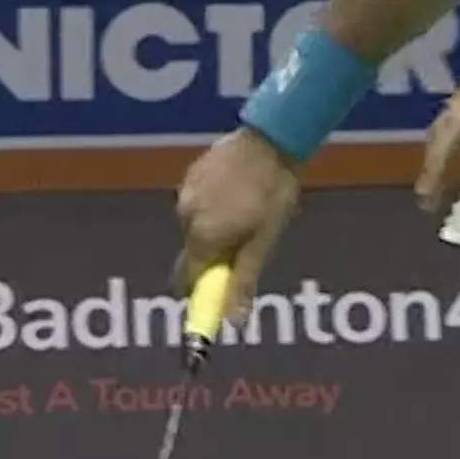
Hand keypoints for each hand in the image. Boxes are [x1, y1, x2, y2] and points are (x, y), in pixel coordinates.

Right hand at [176, 131, 300, 321]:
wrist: (272, 139)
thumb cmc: (272, 192)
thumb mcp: (263, 242)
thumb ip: (243, 280)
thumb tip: (232, 319)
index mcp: (202, 237)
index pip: (187, 278)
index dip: (202, 290)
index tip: (218, 293)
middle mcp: (186, 215)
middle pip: (194, 251)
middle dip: (215, 254)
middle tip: (247, 241)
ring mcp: (187, 191)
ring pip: (197, 224)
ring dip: (216, 226)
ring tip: (249, 210)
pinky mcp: (192, 172)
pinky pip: (199, 200)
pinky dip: (214, 204)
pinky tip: (240, 191)